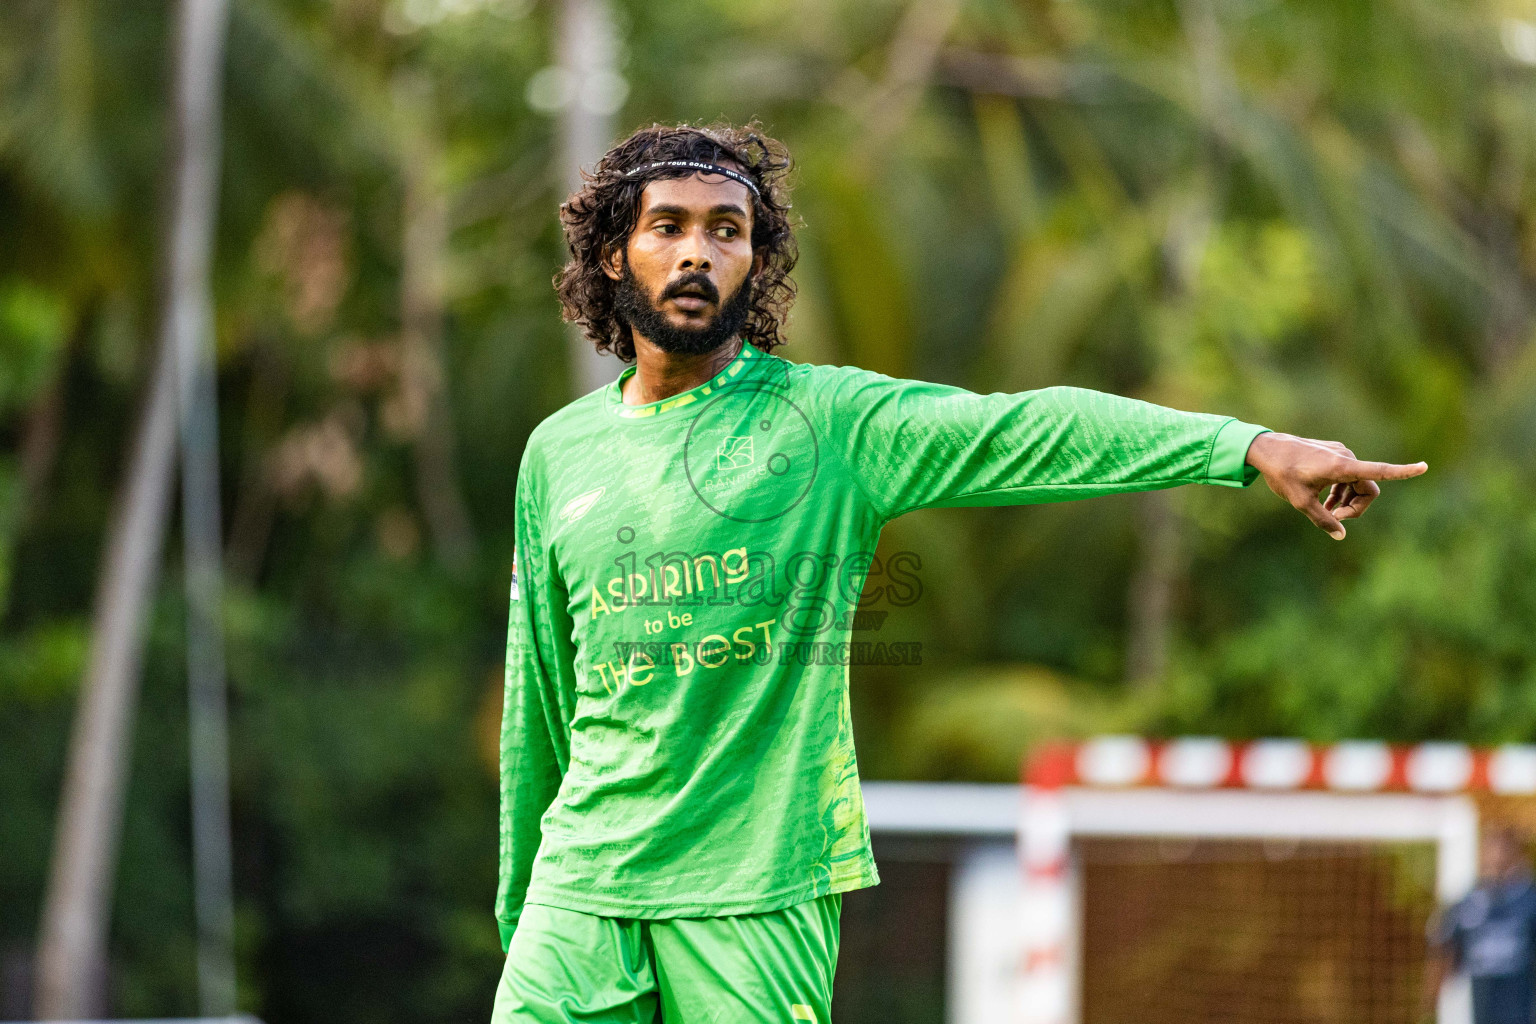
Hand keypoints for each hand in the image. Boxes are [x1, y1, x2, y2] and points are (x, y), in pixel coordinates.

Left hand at [1244, 431, 1427, 539]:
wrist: (1267, 449)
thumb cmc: (1282, 474)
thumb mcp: (1300, 502)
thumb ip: (1322, 519)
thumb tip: (1340, 535)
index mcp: (1342, 467)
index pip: (1379, 471)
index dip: (1402, 472)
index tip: (1424, 467)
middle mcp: (1346, 457)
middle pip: (1368, 488)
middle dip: (1357, 507)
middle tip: (1335, 518)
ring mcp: (1341, 454)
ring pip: (1358, 483)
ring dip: (1348, 500)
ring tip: (1328, 511)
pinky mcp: (1334, 453)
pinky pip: (1348, 475)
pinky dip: (1341, 490)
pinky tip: (1326, 501)